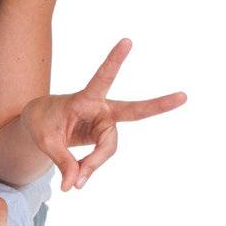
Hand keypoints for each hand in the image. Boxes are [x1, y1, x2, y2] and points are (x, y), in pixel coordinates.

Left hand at [20, 39, 186, 191]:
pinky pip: (102, 155)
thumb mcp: (45, 141)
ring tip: (75, 183)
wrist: (42, 123)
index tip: (127, 41)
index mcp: (84, 98)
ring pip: (108, 148)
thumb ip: (62, 161)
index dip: (114, 61)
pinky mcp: (104, 135)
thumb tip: (75, 184)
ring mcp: (105, 123)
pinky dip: (91, 168)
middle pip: (134, 111)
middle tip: (184, 96)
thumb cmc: (42, 123)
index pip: (102, 78)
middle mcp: (101, 108)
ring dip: (93, 165)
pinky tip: (78, 179)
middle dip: (158, 105)